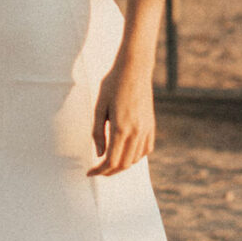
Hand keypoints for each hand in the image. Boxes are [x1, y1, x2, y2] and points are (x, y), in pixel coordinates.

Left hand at [89, 60, 154, 174]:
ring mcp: (146, 129)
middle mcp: (136, 132)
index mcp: (121, 128)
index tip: (90, 172)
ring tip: (108, 161)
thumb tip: (99, 155)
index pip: (110, 161)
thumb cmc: (113, 84)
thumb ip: (98, 133)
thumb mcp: (99, 107)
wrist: (134, 68)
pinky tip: (125, 152)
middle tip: (97, 170)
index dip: (99, 171)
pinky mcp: (151, 125)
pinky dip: (135, 156)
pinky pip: (145, 149)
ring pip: (135, 159)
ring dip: (121, 164)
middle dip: (109, 171)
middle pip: (123, 164)